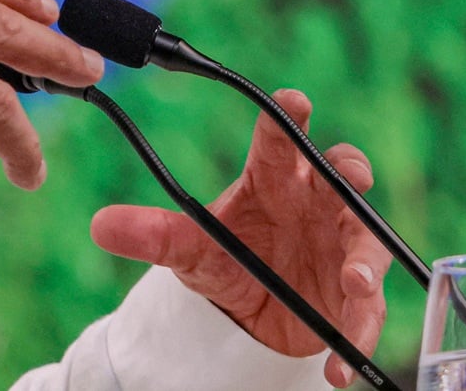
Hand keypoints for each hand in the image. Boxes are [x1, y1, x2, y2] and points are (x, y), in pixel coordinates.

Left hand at [90, 90, 388, 385]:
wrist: (247, 314)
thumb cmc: (226, 257)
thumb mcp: (188, 249)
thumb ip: (154, 234)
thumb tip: (100, 226)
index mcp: (272, 179)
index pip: (280, 141)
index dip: (289, 117)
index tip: (294, 101)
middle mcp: (314, 204)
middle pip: (341, 176)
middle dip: (351, 171)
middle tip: (353, 175)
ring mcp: (340, 246)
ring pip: (365, 241)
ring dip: (364, 260)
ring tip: (353, 282)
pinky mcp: (354, 294)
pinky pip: (365, 312)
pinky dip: (358, 335)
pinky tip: (337, 367)